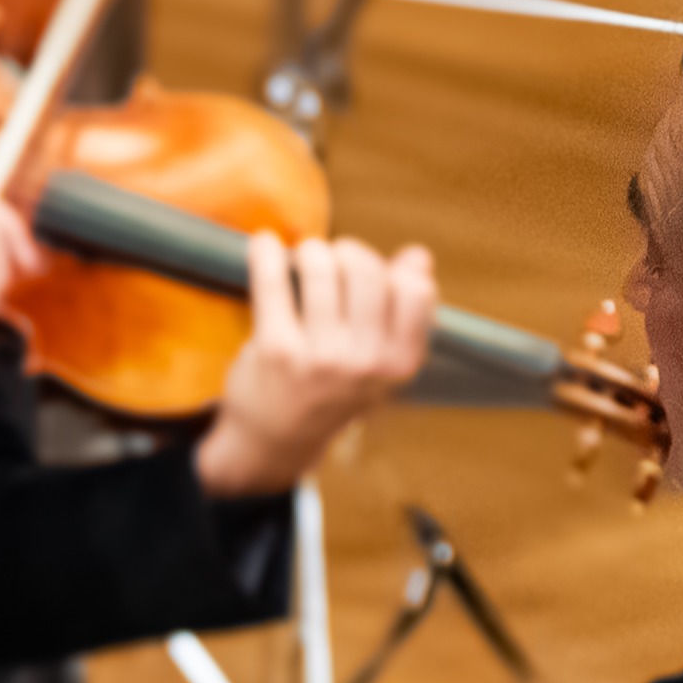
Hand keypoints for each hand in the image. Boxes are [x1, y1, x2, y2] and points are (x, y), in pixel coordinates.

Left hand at [188, 231, 443, 500]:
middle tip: (330, 259)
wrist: (277, 439)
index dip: (389, 269)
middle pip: (365, 270)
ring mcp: (321, 357)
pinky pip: (273, 280)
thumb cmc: (333, 388)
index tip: (367, 272)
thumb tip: (418, 256)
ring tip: (303, 258)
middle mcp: (366, 363)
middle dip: (346, 252)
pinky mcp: (277, 350)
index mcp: (401, 363)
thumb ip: (405, 308)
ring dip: (309, 251)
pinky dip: (266, 253)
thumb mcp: (381, 360)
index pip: (414, 288)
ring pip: (322, 267)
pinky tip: (263, 244)